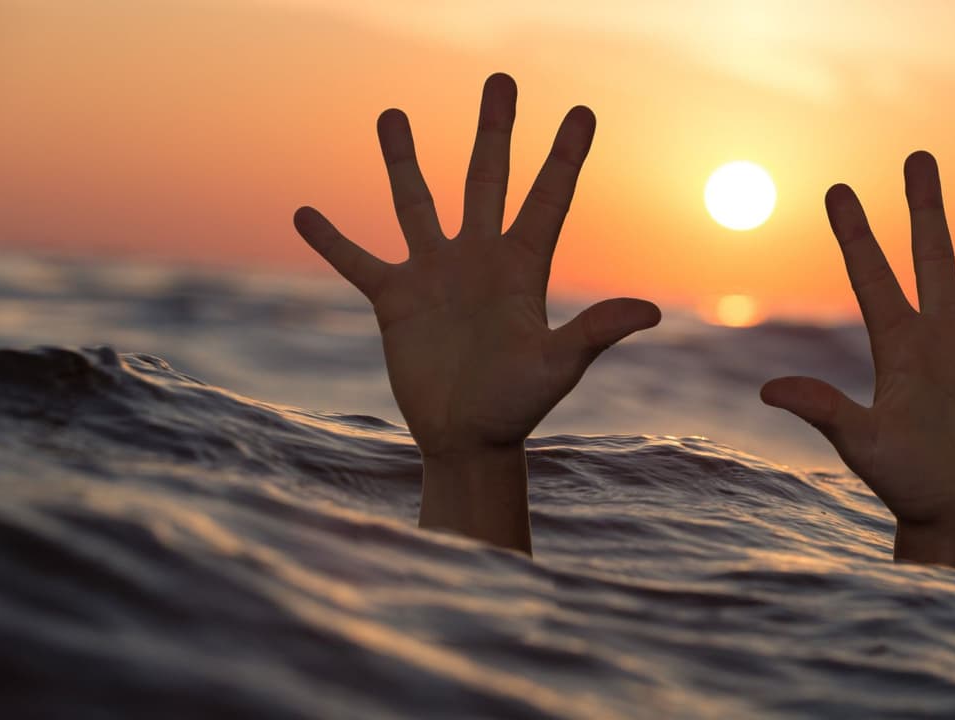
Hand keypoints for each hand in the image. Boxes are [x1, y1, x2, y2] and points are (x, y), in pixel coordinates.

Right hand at [293, 73, 659, 552]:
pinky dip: (332, 240)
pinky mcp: (395, 299)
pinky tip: (304, 213)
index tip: (583, 111)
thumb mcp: (557, 367)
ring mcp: (435, 274)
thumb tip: (651, 310)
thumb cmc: (517, 407)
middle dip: (494, 130)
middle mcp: (479, 258)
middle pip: (486, 179)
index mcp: (523, 267)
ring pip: (417, 202)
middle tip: (500, 80)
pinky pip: (357, 261)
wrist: (467, 439)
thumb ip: (595, 331)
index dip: (565, 155)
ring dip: (402, 160)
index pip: (548, 197)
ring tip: (390, 113)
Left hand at [760, 151, 954, 571]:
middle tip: (919, 156)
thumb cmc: (900, 483)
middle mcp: (940, 335)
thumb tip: (769, 390)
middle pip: (933, 255)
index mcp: (897, 345)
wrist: (950, 516)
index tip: (837, 188)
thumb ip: (825, 410)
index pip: (871, 275)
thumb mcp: (862, 444)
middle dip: (926, 207)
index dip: (854, 233)